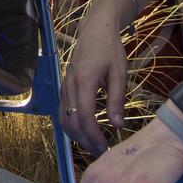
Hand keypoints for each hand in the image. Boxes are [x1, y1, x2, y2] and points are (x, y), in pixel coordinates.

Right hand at [60, 11, 129, 154]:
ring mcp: (64, 86)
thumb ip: (117, 99)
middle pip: (71, 122)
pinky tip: (85, 132)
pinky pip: (63, 112)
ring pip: (63, 119)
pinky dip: (72, 126)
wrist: (95, 31)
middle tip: (102, 152)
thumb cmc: (110, 50)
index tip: (106, 147)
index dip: (94, 135)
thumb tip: (117, 125)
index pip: (84, 116)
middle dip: (85, 141)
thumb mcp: (119, 73)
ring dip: (77, 136)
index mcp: (84, 81)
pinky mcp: (64, 88)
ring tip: (94, 145)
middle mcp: (69, 85)